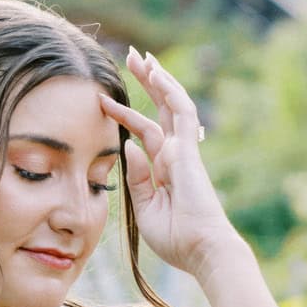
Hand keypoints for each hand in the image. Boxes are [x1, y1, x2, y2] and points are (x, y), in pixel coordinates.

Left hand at [103, 49, 238, 277]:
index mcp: (165, 168)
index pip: (146, 131)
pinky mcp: (190, 151)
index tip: (104, 100)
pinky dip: (170, 91)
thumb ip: (136, 178)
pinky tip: (157, 73)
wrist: (202, 250)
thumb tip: (128, 146)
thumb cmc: (176, 238)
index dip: (126, 114)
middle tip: (131, 57)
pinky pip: (182, 113)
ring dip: (158, 78)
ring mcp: (184, 150)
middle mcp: (176, 154)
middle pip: (161, 108)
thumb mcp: (145, 208)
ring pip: (172, 103)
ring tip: (141, 56)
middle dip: (148, 82)